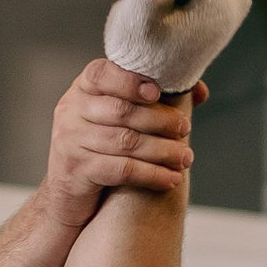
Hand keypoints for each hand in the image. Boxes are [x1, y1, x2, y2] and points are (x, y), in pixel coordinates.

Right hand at [42, 57, 194, 228]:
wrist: (67, 193)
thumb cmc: (100, 148)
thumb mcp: (117, 120)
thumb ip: (153, 101)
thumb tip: (199, 91)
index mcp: (82, 90)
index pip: (101, 74)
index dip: (131, 81)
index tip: (158, 93)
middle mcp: (71, 111)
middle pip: (121, 110)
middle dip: (160, 120)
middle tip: (185, 129)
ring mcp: (71, 140)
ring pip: (126, 141)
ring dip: (162, 150)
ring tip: (186, 157)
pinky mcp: (76, 170)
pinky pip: (122, 169)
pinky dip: (151, 174)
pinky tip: (171, 179)